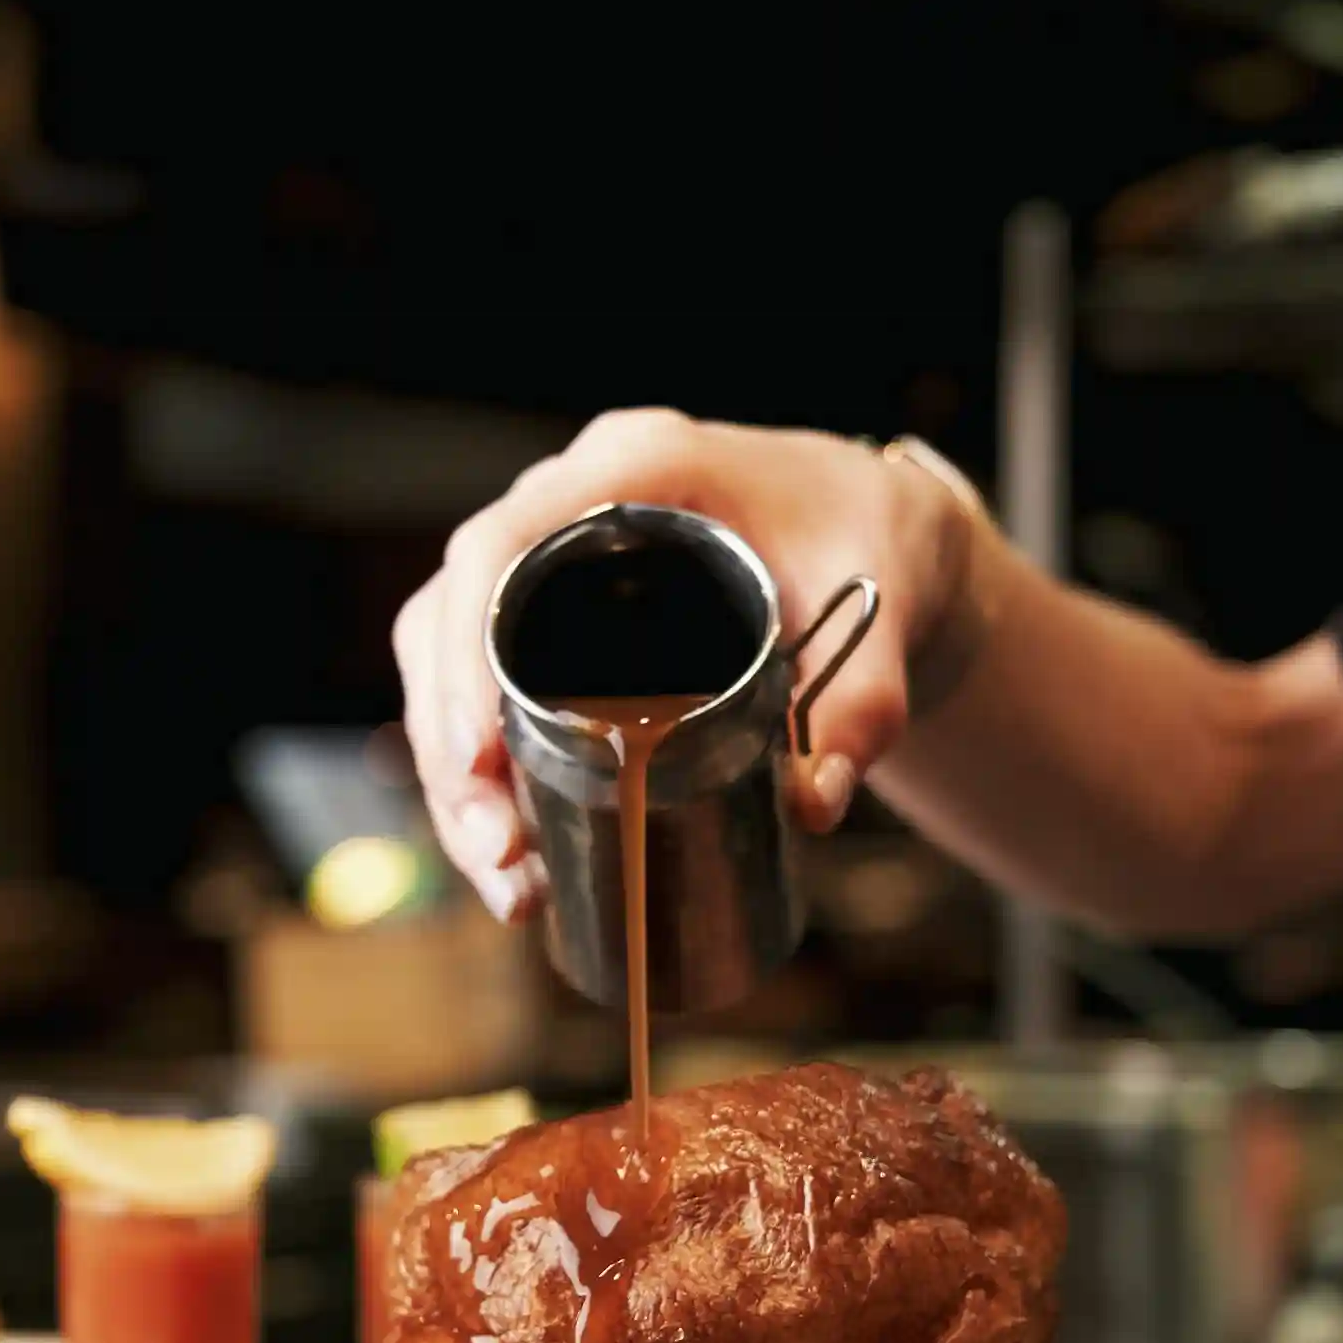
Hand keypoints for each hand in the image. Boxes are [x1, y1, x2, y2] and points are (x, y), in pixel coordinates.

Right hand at [393, 410, 977, 916]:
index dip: (467, 646)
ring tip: (506, 875)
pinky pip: (485, 678)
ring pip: (452, 654)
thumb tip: (814, 804)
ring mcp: (559, 556)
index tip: (481, 756)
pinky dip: (485, 768)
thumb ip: (865, 701)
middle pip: (456, 611)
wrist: (887, 536)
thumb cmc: (878, 543)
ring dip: (457, 770)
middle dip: (453, 742)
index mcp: (641, 466)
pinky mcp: (560, 611)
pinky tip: (515, 853)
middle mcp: (577, 501)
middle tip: (497, 850)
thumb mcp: (890, 614)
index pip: (505, 540)